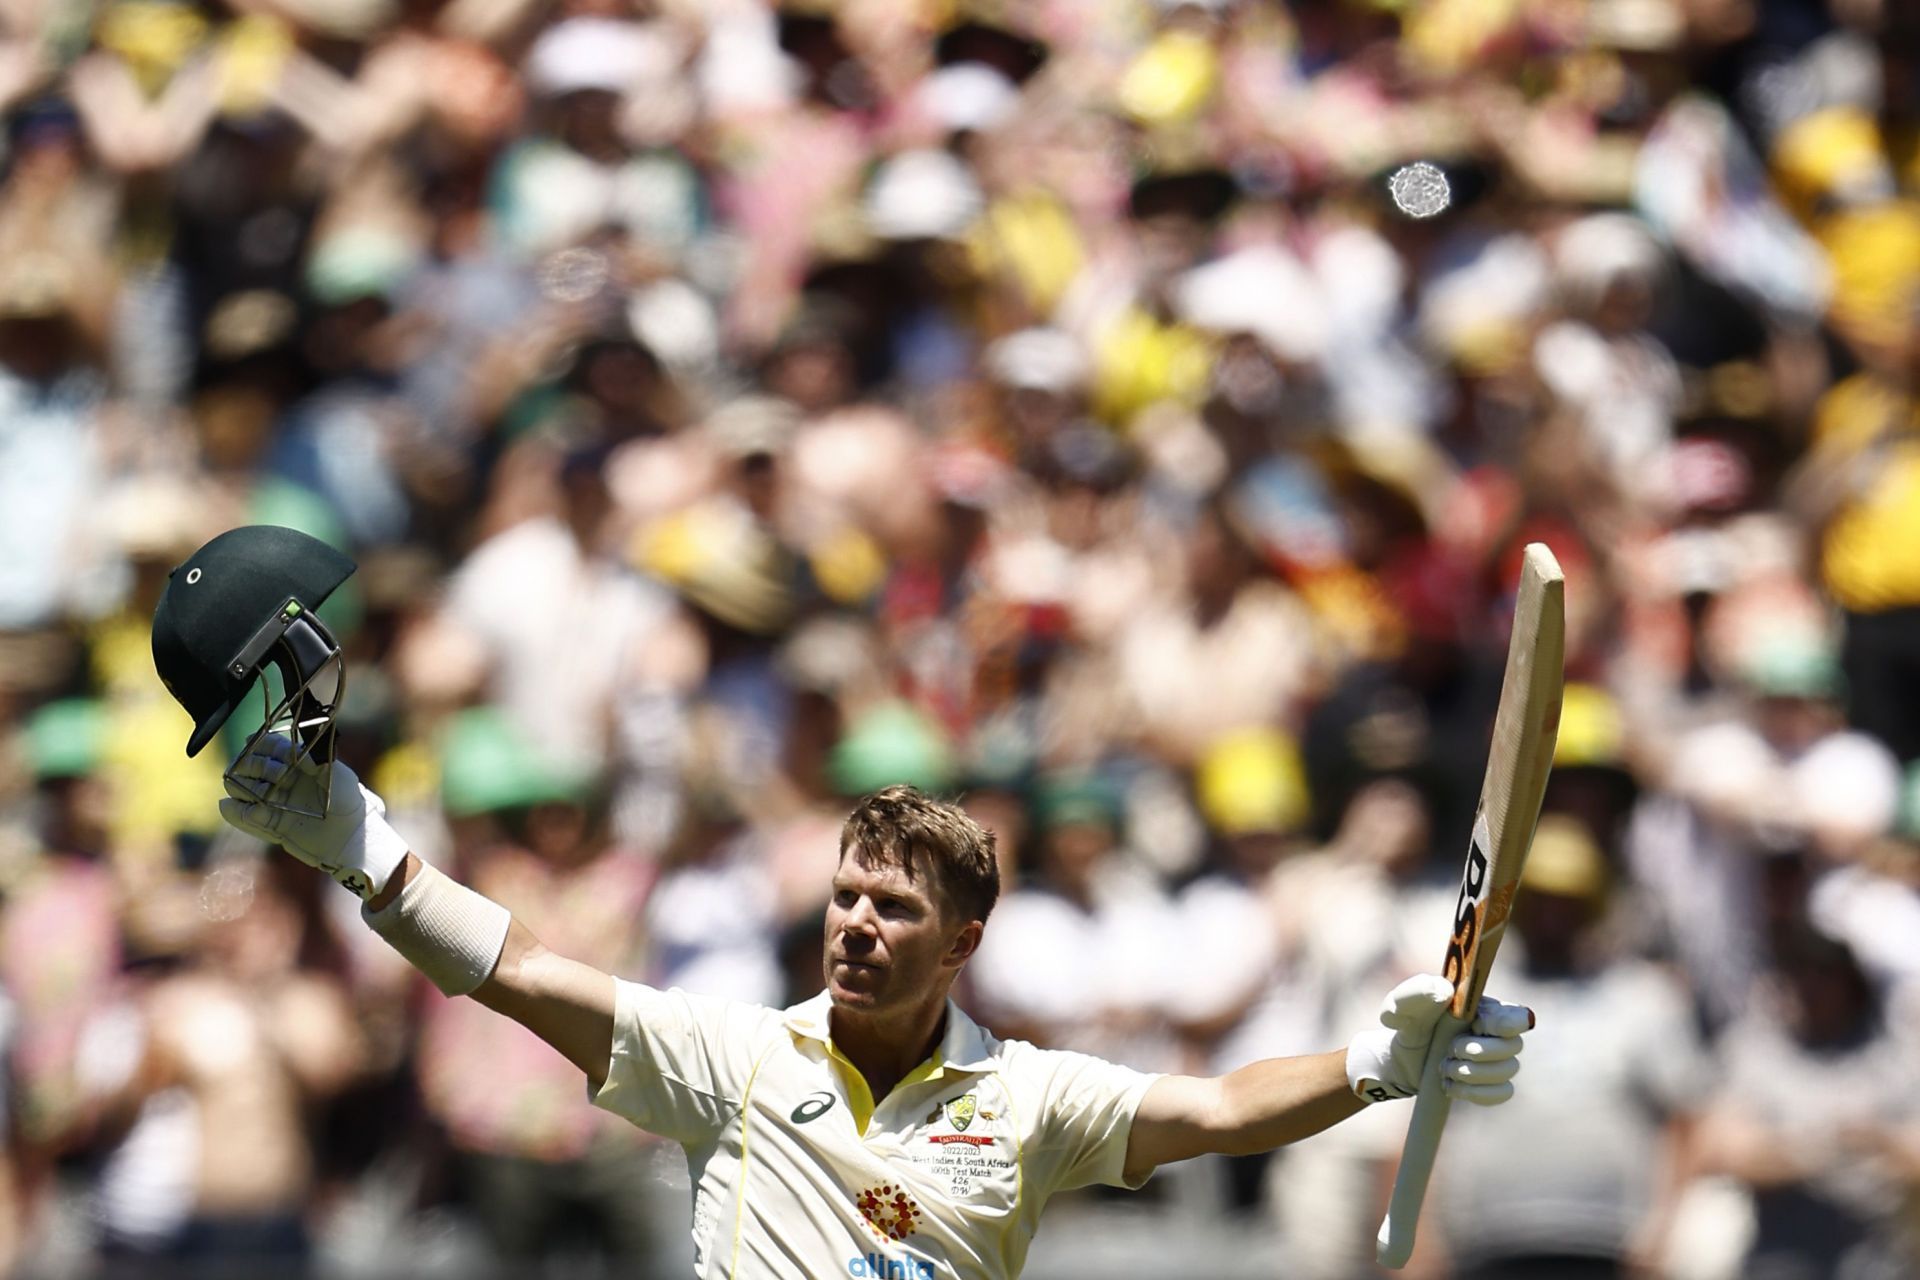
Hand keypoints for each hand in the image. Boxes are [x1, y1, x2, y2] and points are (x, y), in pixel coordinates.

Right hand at [219, 734, 408, 900]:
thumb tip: (295, 749)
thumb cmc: (350, 801)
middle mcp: (286, 781)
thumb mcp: (338, 775)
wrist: (352, 838)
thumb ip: (316, 759)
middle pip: (254, 767)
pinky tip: (229, 806)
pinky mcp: (274, 825)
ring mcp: (278, 803)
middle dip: (252, 765)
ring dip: (242, 787)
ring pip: (246, 791)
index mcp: (301, 764)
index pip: (274, 748)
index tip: (253, 741)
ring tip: (249, 790)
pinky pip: (249, 817)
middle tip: (261, 771)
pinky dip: (237, 812)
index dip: (262, 744)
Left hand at [1346, 974, 1530, 1104]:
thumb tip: (1444, 991)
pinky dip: (1476, 1092)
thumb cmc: (1406, 1024)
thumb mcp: (1401, 1005)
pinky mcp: (1491, 1084)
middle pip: (1513, 1046)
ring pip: (1508, 1071)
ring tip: (1445, 1068)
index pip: (1518, 1015)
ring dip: (1473, 1073)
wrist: (1399, 1058)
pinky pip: (1502, 1093)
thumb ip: (1416, 992)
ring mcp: (1496, 1060)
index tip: (1478, 1026)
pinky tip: (1451, 1086)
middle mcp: (1496, 1033)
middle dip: (1479, 1051)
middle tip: (1451, 1050)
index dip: (1505, 1024)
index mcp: (1484, 1008)